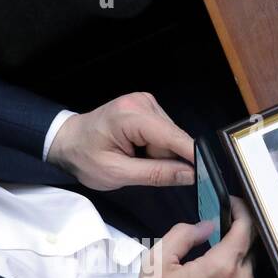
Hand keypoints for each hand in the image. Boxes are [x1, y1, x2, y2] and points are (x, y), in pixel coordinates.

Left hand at [47, 92, 194, 190]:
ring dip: (158, 154)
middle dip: (165, 159)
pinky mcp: (147, 108)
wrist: (67, 142)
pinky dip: (154, 148)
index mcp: (131, 116)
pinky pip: (163, 134)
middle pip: (173, 138)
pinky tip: (136, 151)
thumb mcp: (117, 173)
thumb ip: (156, 174)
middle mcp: (142, 103)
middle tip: (138, 169)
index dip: (193, 156)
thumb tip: (190, 175)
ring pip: (169, 138)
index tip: (209, 174)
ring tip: (133, 159)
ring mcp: (145, 103)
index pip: (173, 137)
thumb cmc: (85, 158)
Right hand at [134, 198, 257, 277]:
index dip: (240, 211)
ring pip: (248, 270)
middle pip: (250, 248)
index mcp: (223, 267)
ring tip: (212, 262)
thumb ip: (183, 235)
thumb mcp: (157, 263)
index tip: (233, 205)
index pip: (245, 228)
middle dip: (236, 236)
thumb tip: (205, 226)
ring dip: (235, 261)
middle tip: (218, 232)